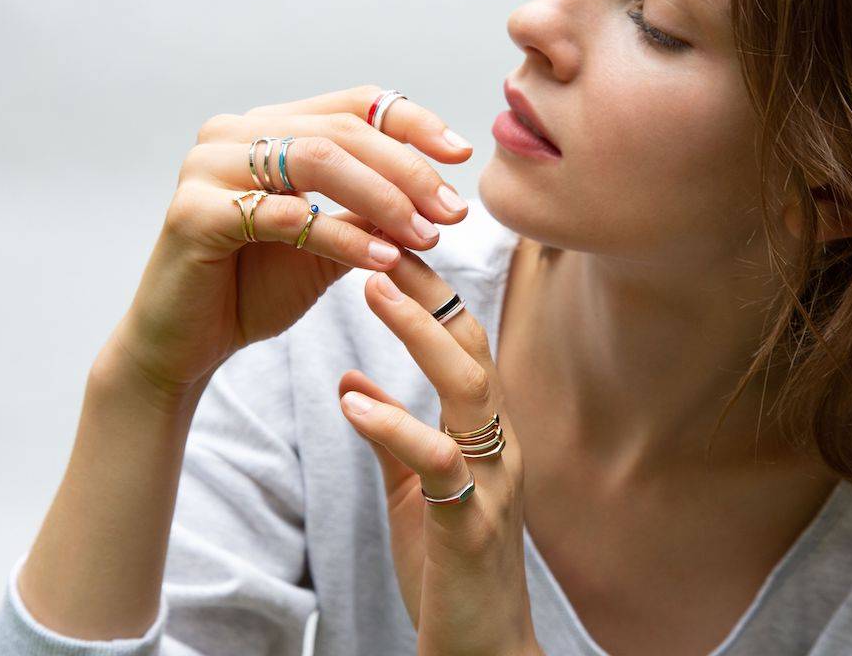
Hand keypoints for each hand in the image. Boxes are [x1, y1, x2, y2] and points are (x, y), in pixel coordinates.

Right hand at [105, 85, 472, 412]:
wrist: (187, 346)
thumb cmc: (256, 288)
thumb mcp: (330, 245)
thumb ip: (372, 215)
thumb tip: (439, 198)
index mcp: (267, 127)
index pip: (353, 104)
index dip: (413, 123)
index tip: (461, 155)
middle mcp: (233, 132)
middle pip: (342, 130)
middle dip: (408, 172)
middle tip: (452, 213)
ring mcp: (206, 166)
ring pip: (316, 160)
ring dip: (382, 199)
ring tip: (425, 237)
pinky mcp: (192, 212)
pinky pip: (283, 215)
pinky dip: (340, 237)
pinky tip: (382, 261)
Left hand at [337, 236, 541, 655]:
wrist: (480, 649)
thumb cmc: (449, 565)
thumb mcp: (413, 488)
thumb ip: (388, 433)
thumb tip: (352, 379)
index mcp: (485, 431)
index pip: (464, 341)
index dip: (428, 289)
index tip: (384, 242)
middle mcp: (499, 445)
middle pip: (472, 346)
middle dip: (427, 289)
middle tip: (379, 236)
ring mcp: (493, 483)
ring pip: (468, 388)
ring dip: (419, 333)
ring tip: (371, 288)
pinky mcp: (472, 526)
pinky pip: (438, 464)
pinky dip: (396, 427)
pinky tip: (353, 402)